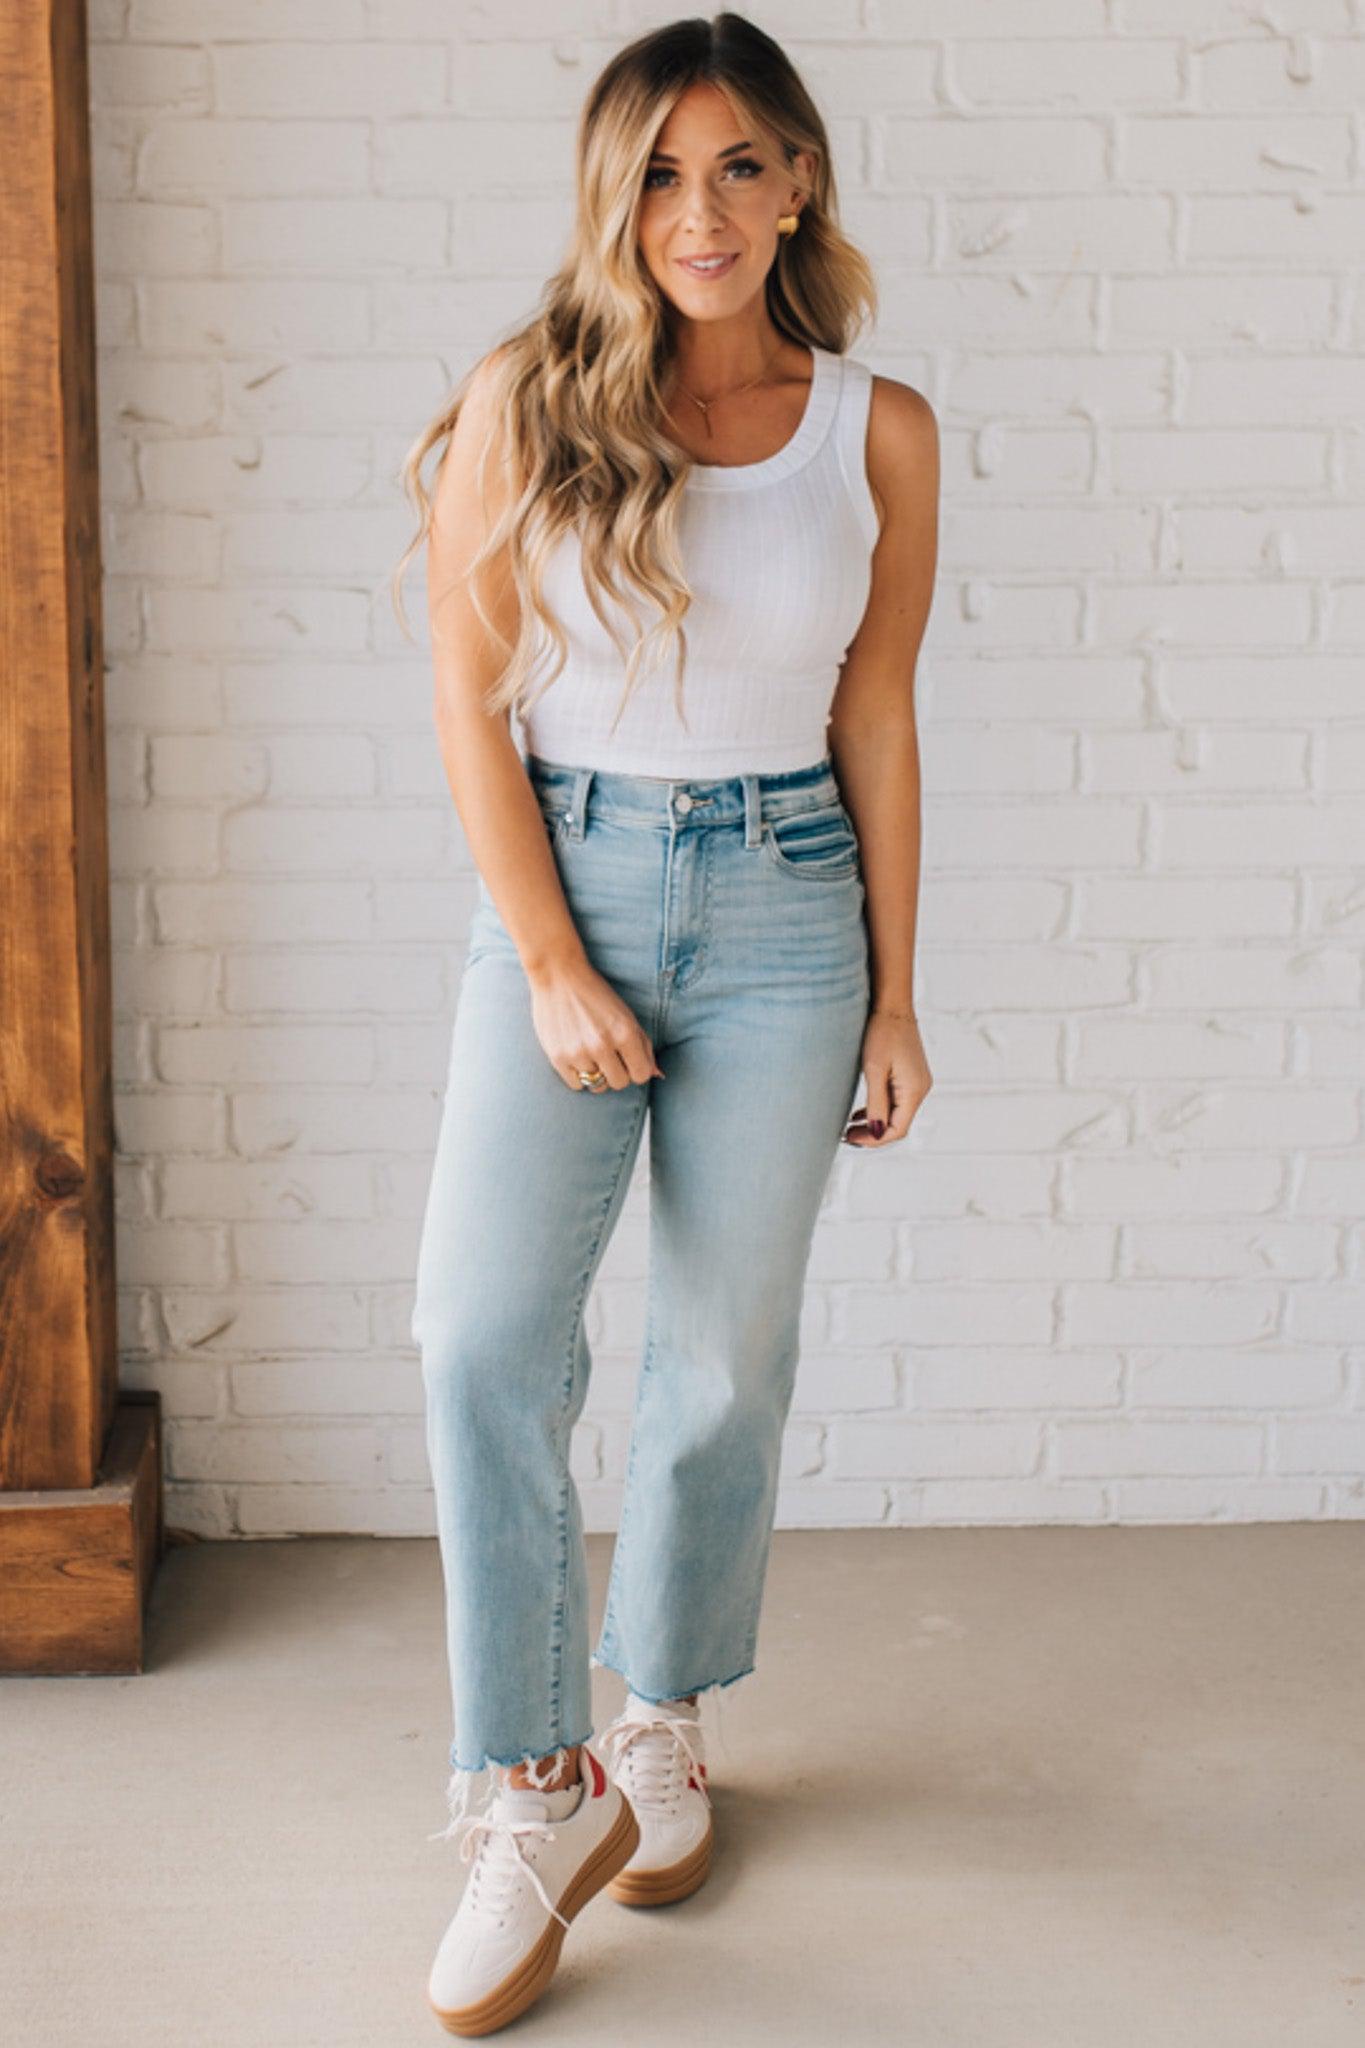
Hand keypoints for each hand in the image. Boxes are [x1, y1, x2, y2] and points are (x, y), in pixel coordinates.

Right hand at [527, 955, 663, 1092]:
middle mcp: (602, 1045)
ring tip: (590, 1053)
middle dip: (618, 1072)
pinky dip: (578, 1075)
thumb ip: (643, 1045)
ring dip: (597, 1073)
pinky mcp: (557, 1057)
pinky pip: (576, 1085)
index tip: (629, 1060)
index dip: (637, 1069)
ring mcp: (578, 1053)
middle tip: (609, 1056)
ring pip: (597, 1085)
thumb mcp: (626, 1014)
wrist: (558, 975)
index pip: (641, 1075)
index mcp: (624, 1033)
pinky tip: (576, 1056)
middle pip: (620, 1083)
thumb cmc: (596, 994)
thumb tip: (657, 1074)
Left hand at [844, 1007, 930, 1145]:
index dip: (874, 1139)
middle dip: (873, 1133)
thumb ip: (876, 1103)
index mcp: (914, 1090)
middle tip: (847, 1135)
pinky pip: (896, 1100)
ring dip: (875, 1122)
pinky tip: (861, 1112)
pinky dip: (880, 1109)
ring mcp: (917, 1082)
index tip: (851, 1139)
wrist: (892, 1006)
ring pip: (896, 1113)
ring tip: (851, 1127)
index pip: (897, 1129)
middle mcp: (920, 1089)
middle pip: (898, 1124)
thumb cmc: (883, 1032)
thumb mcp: (874, 1070)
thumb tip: (876, 1132)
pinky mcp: (910, 1075)